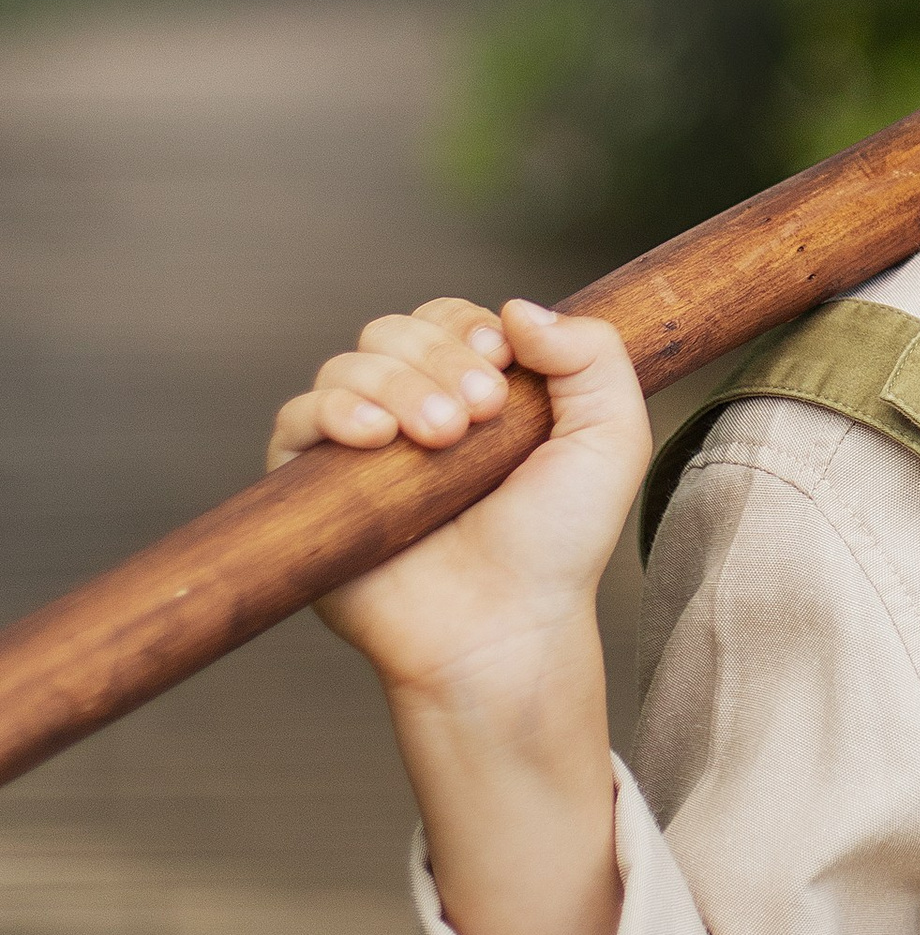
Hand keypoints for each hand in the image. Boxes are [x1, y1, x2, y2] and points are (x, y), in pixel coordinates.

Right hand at [267, 293, 650, 713]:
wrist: (506, 628)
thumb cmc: (559, 544)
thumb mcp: (611, 437)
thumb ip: (592, 353)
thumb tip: (516, 306)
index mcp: (472, 390)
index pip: (447, 318)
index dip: (466, 326)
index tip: (500, 364)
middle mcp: (410, 410)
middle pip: (394, 331)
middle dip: (438, 358)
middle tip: (478, 414)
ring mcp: (359, 450)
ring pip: (347, 365)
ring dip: (395, 384)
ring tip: (439, 437)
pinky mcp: (312, 491)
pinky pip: (294, 419)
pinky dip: (330, 411)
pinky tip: (374, 437)